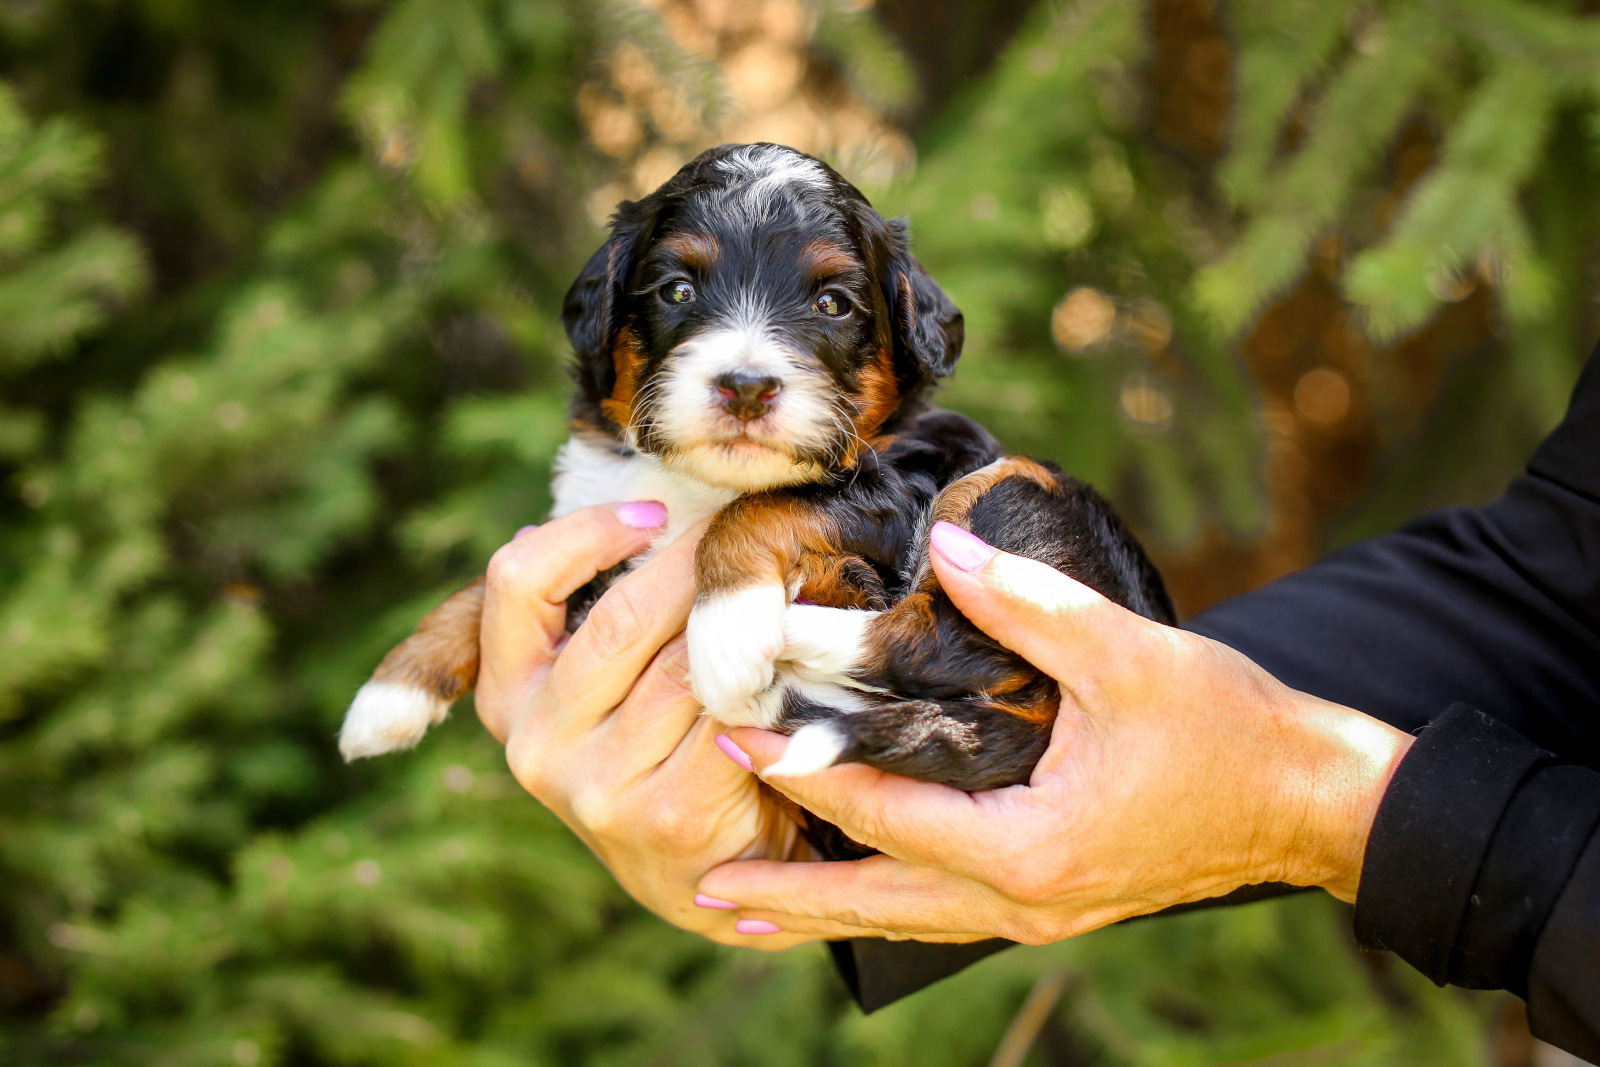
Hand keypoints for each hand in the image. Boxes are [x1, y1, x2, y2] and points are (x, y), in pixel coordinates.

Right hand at [474, 502, 817, 948]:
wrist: (707, 868)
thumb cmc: (657, 744)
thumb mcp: (599, 682)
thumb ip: (589, 611)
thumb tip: (633, 504)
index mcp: (505, 694)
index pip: (517, 581)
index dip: (587, 532)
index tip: (654, 515)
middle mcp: (534, 743)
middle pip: (623, 617)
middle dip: (696, 569)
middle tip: (747, 537)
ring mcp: (594, 786)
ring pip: (686, 665)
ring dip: (742, 625)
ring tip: (780, 591)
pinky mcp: (665, 815)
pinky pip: (729, 716)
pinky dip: (767, 683)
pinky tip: (790, 665)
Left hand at [695, 522, 1414, 944]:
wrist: (1314, 802)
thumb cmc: (1231, 731)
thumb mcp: (1128, 659)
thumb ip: (1028, 605)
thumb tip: (948, 546)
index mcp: (1030, 847)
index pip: (889, 813)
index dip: (809, 775)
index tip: (736, 741)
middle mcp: (1024, 900)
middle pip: (879, 902)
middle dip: (791, 895)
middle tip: (702, 883)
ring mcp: (1040, 912)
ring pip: (910, 919)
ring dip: (830, 912)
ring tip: (748, 911)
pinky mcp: (1055, 899)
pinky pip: (947, 909)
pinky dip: (887, 901)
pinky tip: (855, 888)